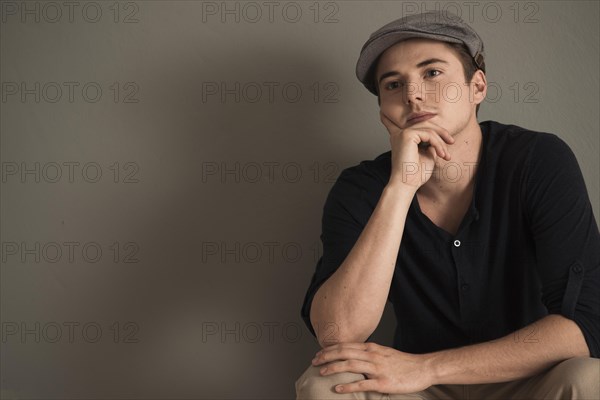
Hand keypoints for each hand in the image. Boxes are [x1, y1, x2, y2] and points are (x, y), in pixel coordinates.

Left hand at [311, 342, 434, 394]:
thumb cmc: (402, 363)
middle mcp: (372, 355)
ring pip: (349, 365)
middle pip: (344, 352)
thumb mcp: (383, 353)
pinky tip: (337, 388)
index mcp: (371, 348)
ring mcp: (377, 369)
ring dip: (333, 368)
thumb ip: (368, 354)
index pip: (345, 345)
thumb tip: (352, 356)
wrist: (422, 368)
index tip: (318, 353)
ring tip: (321, 372)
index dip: (330, 349)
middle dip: (326, 356)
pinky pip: (362, 384)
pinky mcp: (382, 382)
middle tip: (314, 361)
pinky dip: (347, 386)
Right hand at [380, 111, 453, 188]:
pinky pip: (429, 134)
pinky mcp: (407, 135)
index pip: (394, 125)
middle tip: (451, 142)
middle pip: (424, 125)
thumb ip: (430, 145)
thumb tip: (436, 139)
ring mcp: (403, 133)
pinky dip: (437, 143)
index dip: (387, 120)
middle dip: (440, 132)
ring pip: (429, 130)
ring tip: (445, 155)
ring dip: (441, 142)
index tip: (381, 114)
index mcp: (400, 139)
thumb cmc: (415, 175)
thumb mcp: (426, 156)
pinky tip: (441, 154)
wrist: (407, 184)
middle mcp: (399, 134)